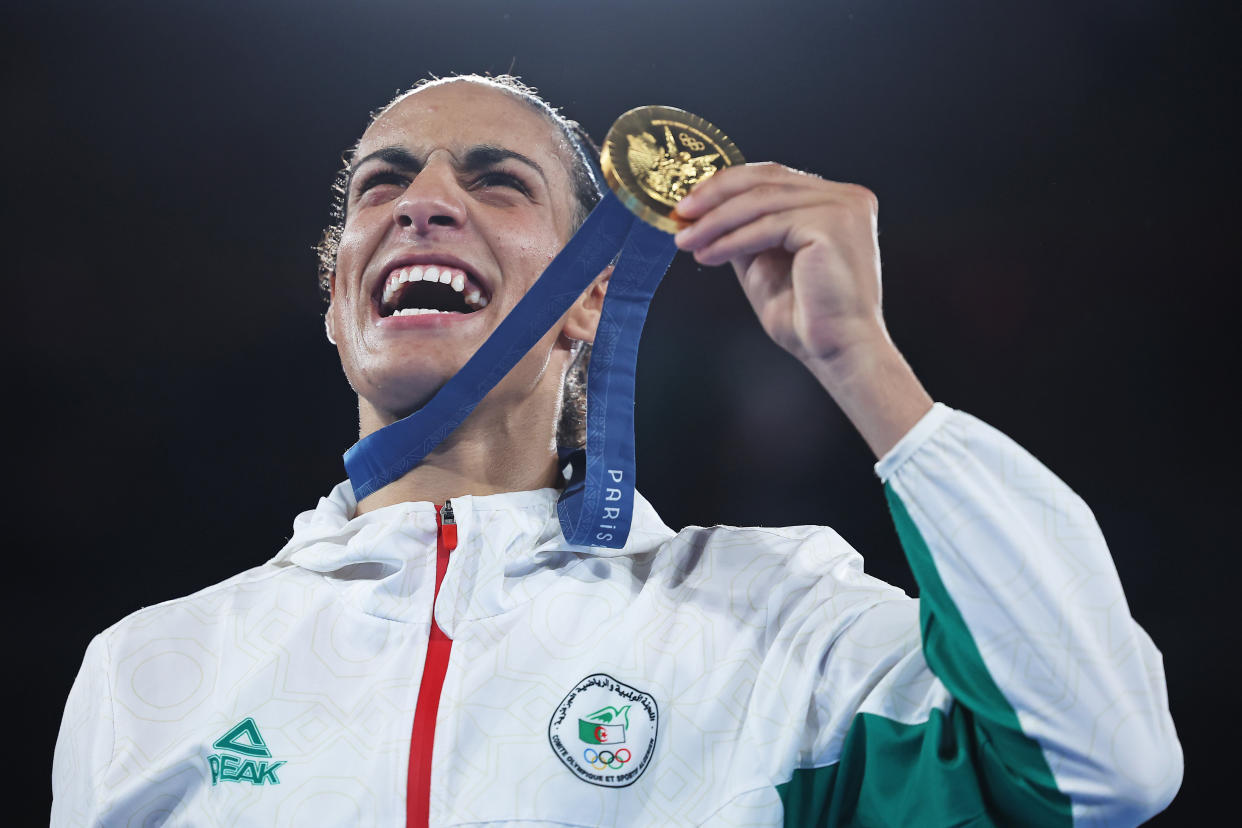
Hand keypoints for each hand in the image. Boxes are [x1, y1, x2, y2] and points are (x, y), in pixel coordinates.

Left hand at [672, 162, 886, 366]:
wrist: (838, 350)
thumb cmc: (808, 317)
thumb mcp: (764, 262)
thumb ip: (744, 231)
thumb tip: (704, 211)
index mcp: (836, 202)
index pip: (774, 177)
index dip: (727, 187)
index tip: (691, 205)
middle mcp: (846, 197)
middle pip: (767, 178)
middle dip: (716, 195)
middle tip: (682, 214)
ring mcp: (842, 207)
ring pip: (762, 200)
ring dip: (716, 221)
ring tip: (687, 240)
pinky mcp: (832, 224)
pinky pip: (768, 224)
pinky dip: (732, 239)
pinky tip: (708, 254)